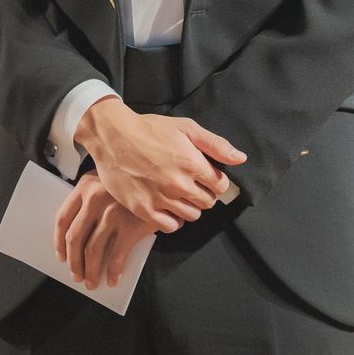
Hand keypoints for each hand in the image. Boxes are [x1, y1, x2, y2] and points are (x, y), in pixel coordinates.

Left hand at [54, 168, 173, 290]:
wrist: (171, 179)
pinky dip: (112, 271)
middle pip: (75, 238)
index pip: (63, 218)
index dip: (59, 242)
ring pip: (92, 250)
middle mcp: (96, 198)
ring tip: (92, 282)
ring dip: (90, 271)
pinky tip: (112, 279)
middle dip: (74, 262)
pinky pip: (116, 256)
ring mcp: (113, 212)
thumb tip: (83, 237)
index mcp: (86, 185)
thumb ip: (98, 200)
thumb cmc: (142, 181)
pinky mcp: (131, 225)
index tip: (61, 255)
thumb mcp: (113, 182)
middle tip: (77, 275)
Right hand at [74, 96, 245, 231]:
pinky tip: (169, 207)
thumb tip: (241, 159)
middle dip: (206, 194)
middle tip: (194, 184)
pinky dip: (173, 220)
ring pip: (191, 215)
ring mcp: (160, 199)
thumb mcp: (187, 128)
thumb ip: (216, 145)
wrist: (113, 136)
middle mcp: (178, 184)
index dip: (217, 181)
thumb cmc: (151, 129)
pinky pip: (169, 226)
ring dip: (191, 207)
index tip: (209, 177)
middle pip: (208, 202)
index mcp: (192, 164)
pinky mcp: (142, 209)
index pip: (221, 185)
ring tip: (181, 194)